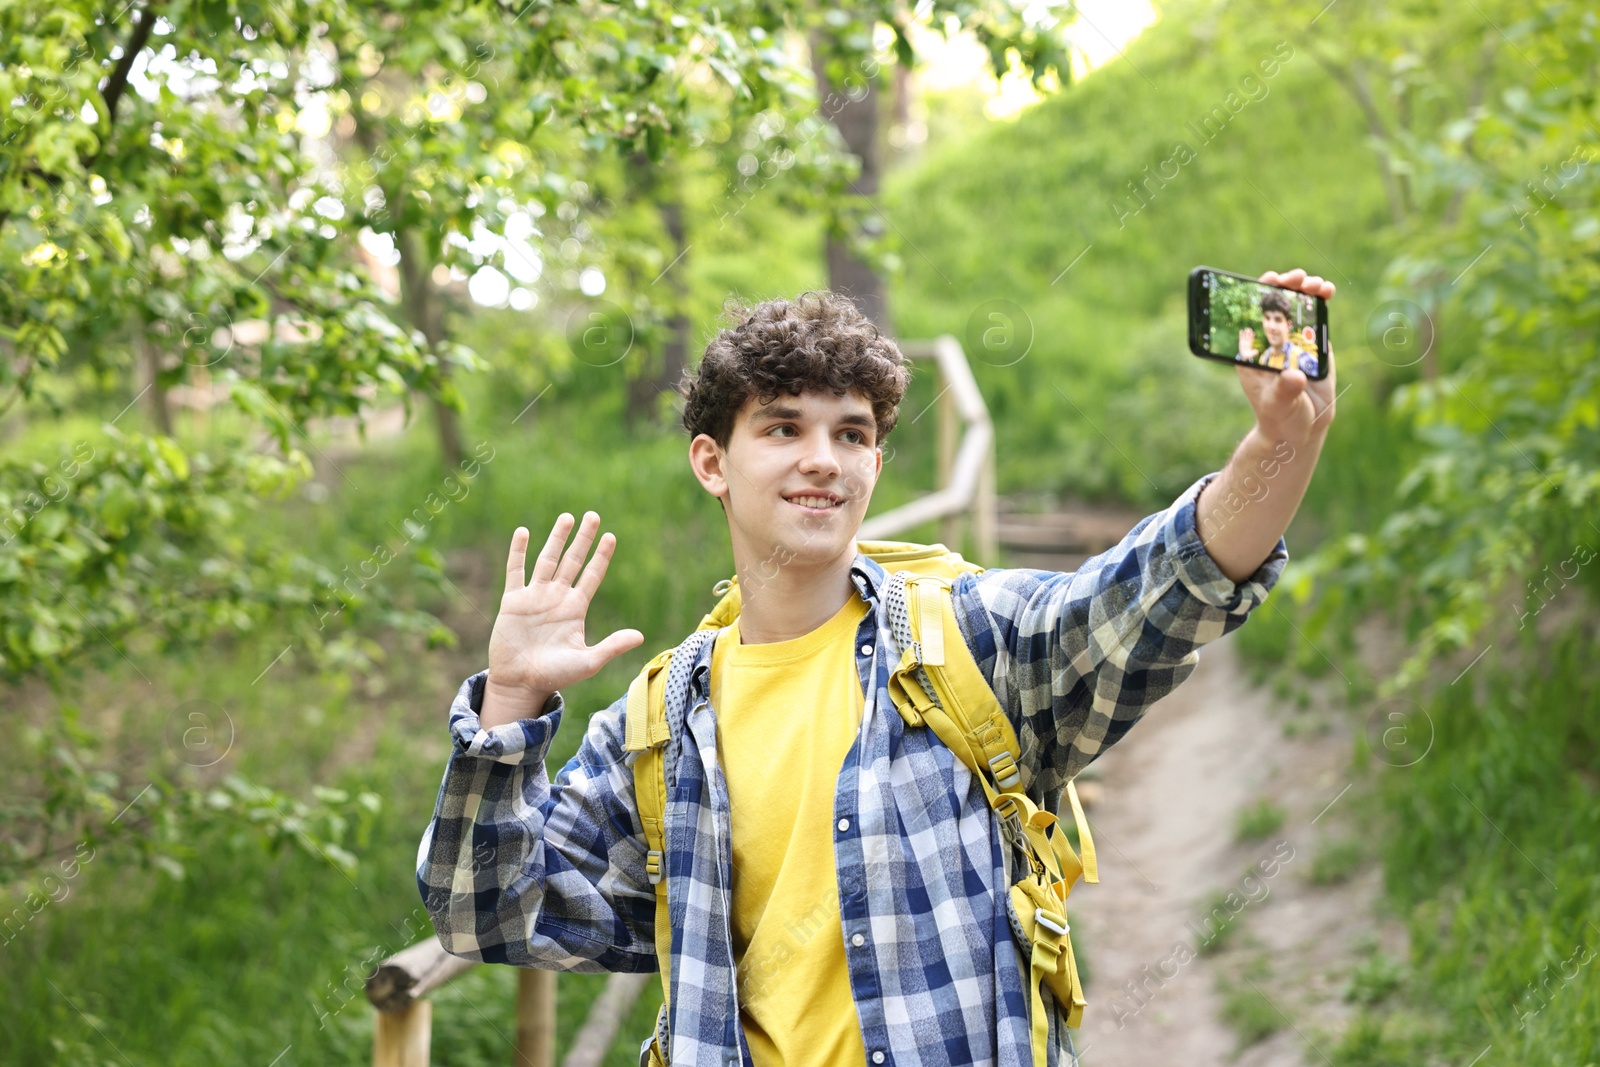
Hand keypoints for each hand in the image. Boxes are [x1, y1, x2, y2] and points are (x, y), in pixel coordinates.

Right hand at [482, 512, 643, 726]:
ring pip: (547, 560)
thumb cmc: (555, 675)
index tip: (611, 537)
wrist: (521, 683)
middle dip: (583, 539)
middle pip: (573, 560)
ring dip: (556, 538)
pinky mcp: (513, 601)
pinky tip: (523, 532)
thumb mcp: (588, 661)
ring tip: (567, 517)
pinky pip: (516, 571)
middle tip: (593, 515)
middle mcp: (557, 597)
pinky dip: (518, 552)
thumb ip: (612, 646)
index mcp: (576, 608)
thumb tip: (640, 636)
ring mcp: (535, 597)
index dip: (601, 556)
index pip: (592, 575)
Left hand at [1235, 268, 1337, 446]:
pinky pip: (1315, 317)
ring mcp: (1292, 339)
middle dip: (1285, 287)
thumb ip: (1285, 391)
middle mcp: (1270, 341)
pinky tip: (1327, 290)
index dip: (1258, 295)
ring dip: (1304, 290)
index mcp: (1253, 351)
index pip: (1251, 317)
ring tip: (1316, 285)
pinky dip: (1321, 300)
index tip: (1270, 281)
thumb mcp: (1280, 405)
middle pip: (1274, 306)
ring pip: (1296, 306)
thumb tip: (1295, 376)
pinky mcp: (1312, 342)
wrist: (1302, 426)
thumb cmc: (1281, 417)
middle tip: (1297, 278)